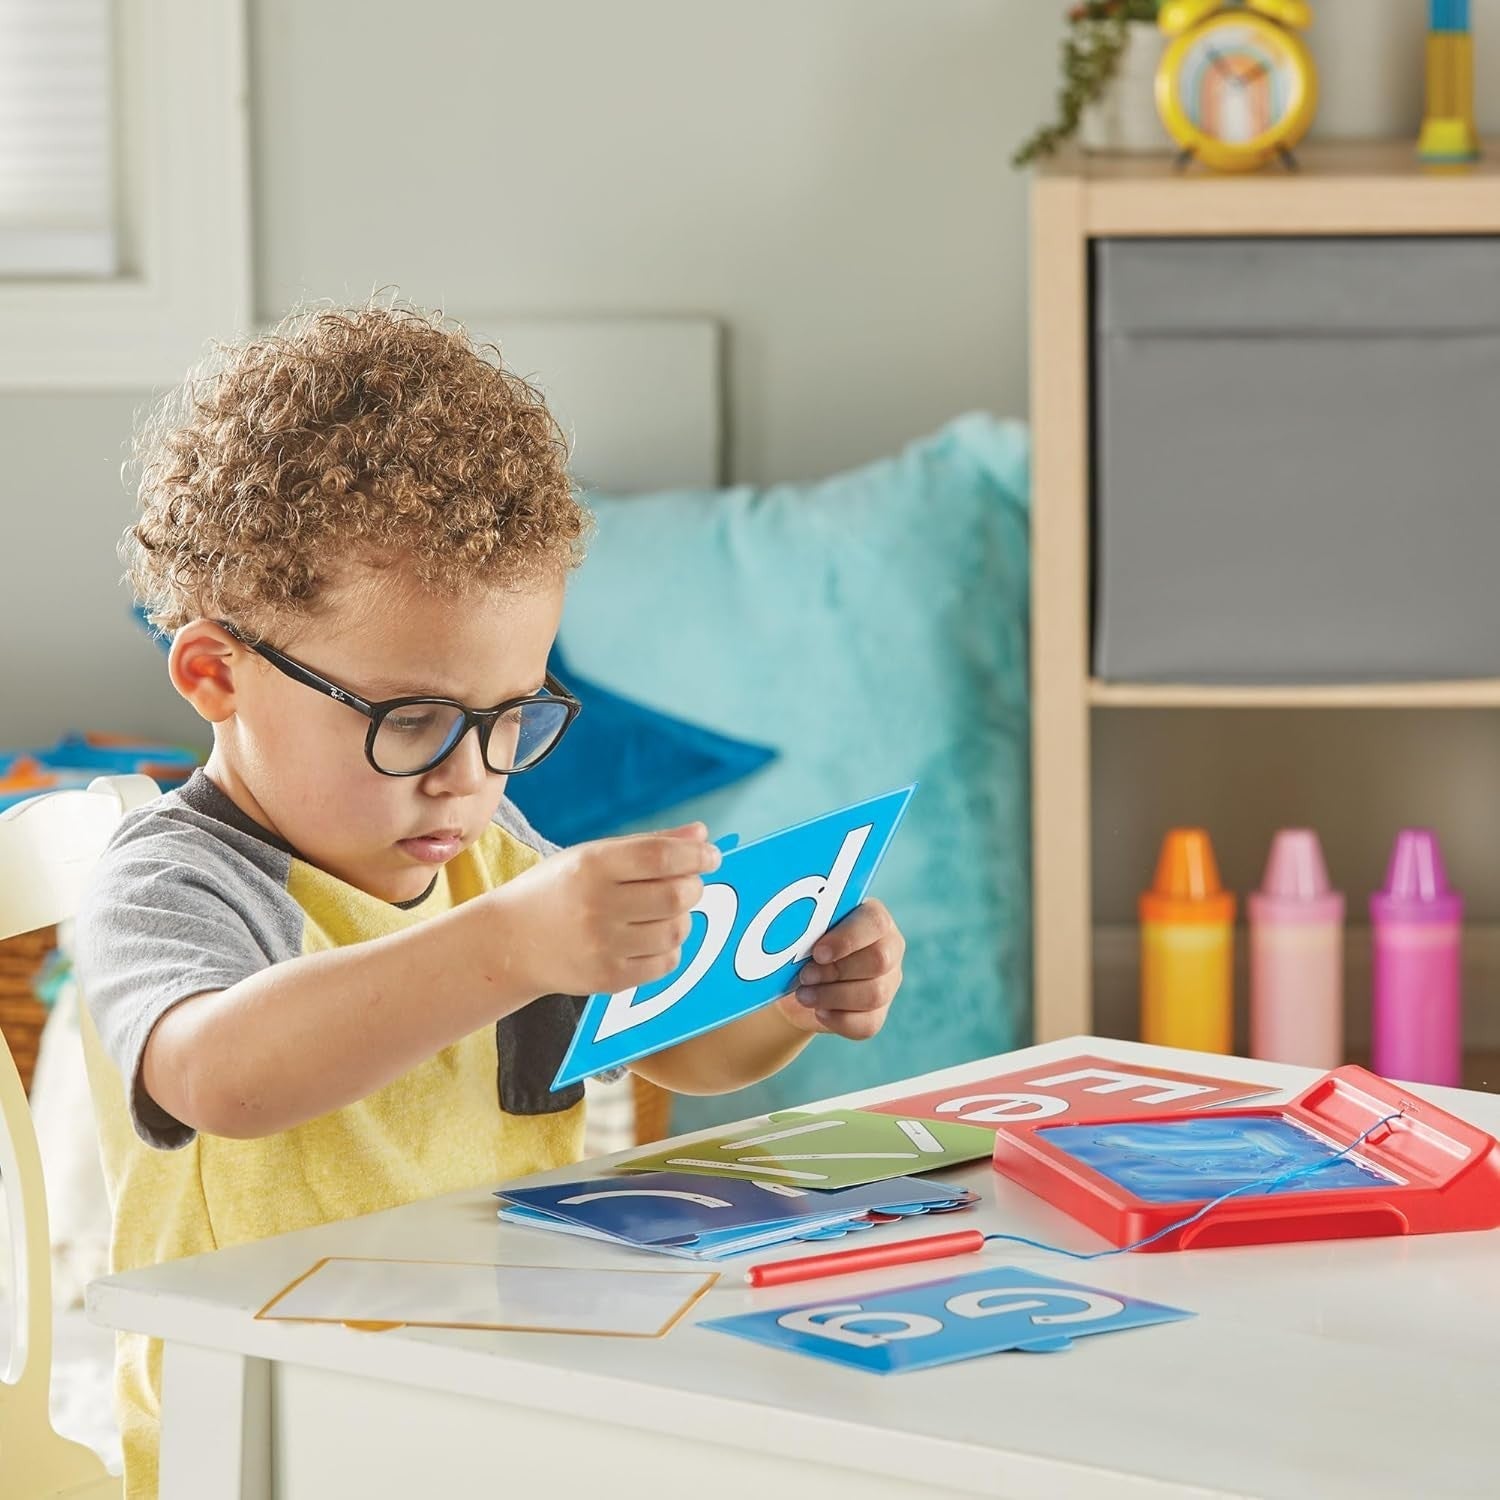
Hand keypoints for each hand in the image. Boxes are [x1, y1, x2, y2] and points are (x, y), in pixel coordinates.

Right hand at [488, 823, 719, 998]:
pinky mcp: (608, 978)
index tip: (711, 856)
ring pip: (676, 930)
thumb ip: (649, 844)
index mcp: (592, 866)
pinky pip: (665, 963)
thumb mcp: (593, 855)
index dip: (696, 856)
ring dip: (682, 917)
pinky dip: (670, 947)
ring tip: (664, 910)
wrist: (510, 942)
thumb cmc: (558, 890)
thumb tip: (701, 836)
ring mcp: (602, 946)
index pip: (659, 857)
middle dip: (694, 887)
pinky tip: (652, 936)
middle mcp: (597, 906)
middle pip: (675, 895)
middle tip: (688, 883)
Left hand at [775, 899, 904, 1041]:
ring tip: (804, 995)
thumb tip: (793, 933)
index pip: (875, 922)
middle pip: (879, 960)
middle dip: (836, 971)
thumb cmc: (802, 946)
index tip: (818, 953)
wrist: (798, 981)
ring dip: (833, 997)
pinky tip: (819, 1011)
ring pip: (874, 994)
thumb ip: (807, 929)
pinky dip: (838, 1020)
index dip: (847, 939)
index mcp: (872, 918)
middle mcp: (888, 947)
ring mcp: (888, 982)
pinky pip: (867, 1024)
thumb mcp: (804, 932)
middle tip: (805, 975)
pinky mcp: (878, 1013)